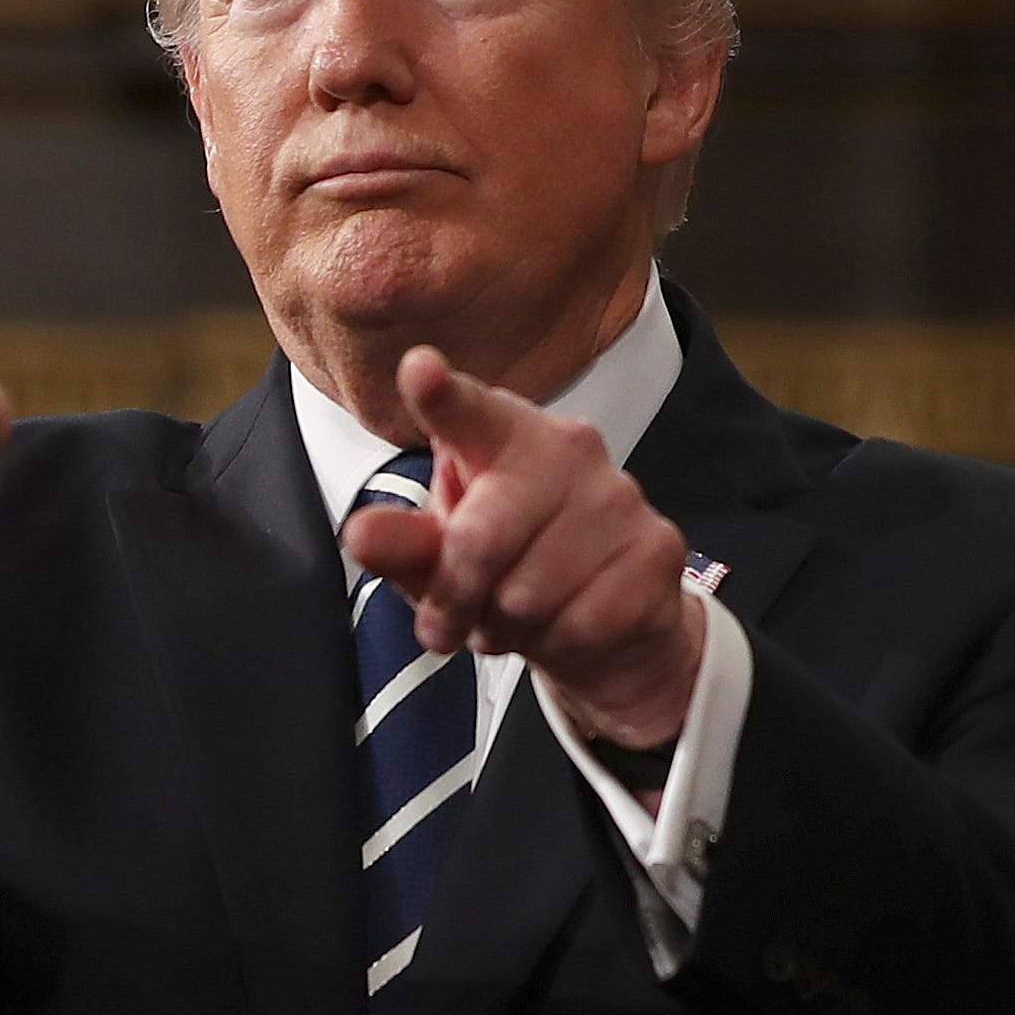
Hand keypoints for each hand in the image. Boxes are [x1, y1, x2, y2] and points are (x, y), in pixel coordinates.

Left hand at [338, 348, 706, 749]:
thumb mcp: (442, 560)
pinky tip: (565, 627)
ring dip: (511, 626)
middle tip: (453, 621)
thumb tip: (361, 535)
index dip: (442, 394)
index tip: (418, 371)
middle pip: (484, 539)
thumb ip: (403, 546)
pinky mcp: (654, 549)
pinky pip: (579, 622)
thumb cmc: (511, 572)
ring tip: (519, 616)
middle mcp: (569, 448)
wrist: (610, 624)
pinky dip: (557, 644)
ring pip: (531, 592)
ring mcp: (620, 496)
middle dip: (458, 597)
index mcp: (505, 434)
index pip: (470, 412)